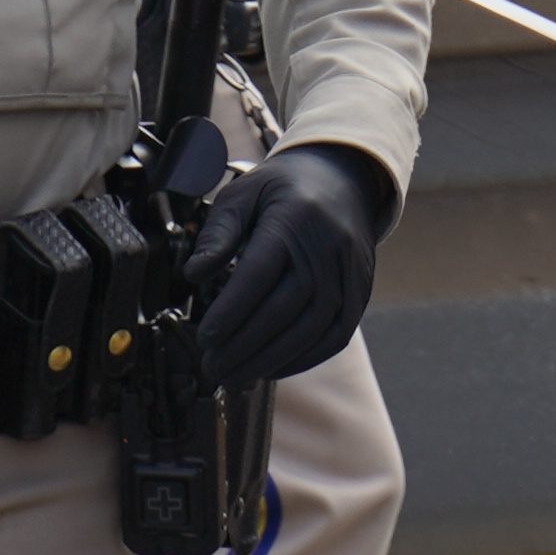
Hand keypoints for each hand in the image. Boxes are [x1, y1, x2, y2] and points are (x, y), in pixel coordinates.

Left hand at [186, 142, 388, 384]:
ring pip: (313, 327)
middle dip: (245, 344)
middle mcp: (328, 246)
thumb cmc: (282, 190)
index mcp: (295, 218)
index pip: (261, 273)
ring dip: (272, 358)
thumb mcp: (243, 193)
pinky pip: (336, 334)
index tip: (204, 338)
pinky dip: (305, 358)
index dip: (232, 311)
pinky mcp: (362, 290)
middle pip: (286, 307)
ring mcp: (350, 271)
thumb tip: (194, 275)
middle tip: (212, 367)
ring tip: (236, 376)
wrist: (343, 178)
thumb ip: (218, 232)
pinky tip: (274, 369)